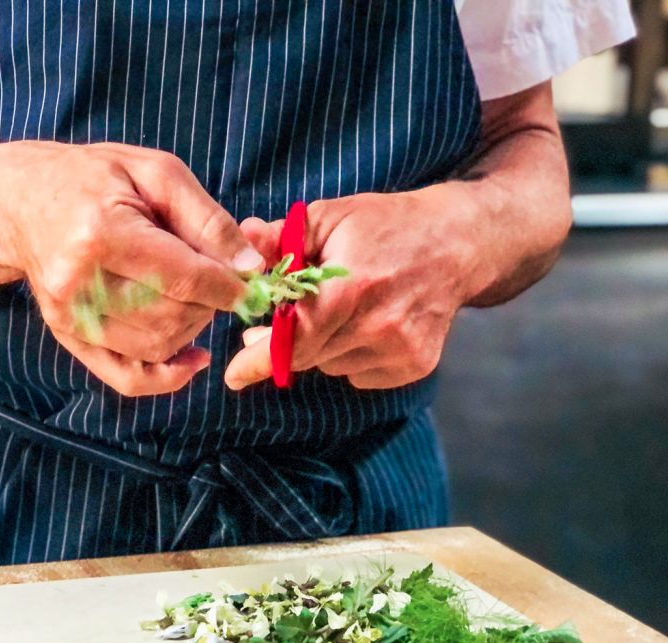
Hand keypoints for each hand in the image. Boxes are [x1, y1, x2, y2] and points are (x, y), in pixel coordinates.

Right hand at [2, 142, 262, 395]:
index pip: (182, 278)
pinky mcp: (69, 337)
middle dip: (209, 304)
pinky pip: (127, 377)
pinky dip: (168, 377)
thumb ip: (207, 220)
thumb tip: (252, 268)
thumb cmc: (92, 178)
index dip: (228, 288)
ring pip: (157, 347)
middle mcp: (79, 284)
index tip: (253, 285)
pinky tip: (192, 357)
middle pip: (172, 316)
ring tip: (192, 296)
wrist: (21, 202)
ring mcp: (70, 317)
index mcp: (101, 234)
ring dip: (192, 329)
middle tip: (216, 279)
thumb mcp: (155, 173)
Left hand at [225, 188, 479, 390]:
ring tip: (340, 309)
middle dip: (284, 343)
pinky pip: (357, 374)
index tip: (234, 376)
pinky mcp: (414, 365)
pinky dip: (348, 355)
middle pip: (307, 355)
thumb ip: (282, 236)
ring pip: (329, 365)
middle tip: (275, 324)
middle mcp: (379, 325)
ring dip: (320, 345)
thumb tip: (242, 238)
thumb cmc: (386, 225)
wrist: (457, 244)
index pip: (297, 337)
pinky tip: (365, 324)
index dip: (261, 359)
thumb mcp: (331, 217)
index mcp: (354, 286)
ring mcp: (400, 350)